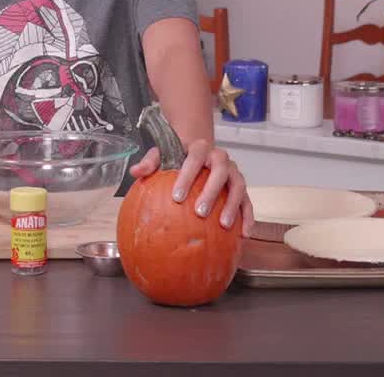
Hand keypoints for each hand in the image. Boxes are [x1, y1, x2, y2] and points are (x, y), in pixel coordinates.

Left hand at [130, 141, 253, 234]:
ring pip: (238, 186)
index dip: (187, 176)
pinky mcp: (241, 187)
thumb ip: (150, 162)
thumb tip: (136, 172)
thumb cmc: (178, 156)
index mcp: (200, 148)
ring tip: (223, 225)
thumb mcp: (162, 155)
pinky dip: (248, 217)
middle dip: (211, 191)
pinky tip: (244, 234)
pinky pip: (248, 202)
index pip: (195, 158)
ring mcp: (234, 172)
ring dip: (232, 205)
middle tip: (200, 211)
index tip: (176, 197)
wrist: (199, 152)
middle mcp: (221, 158)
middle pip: (220, 171)